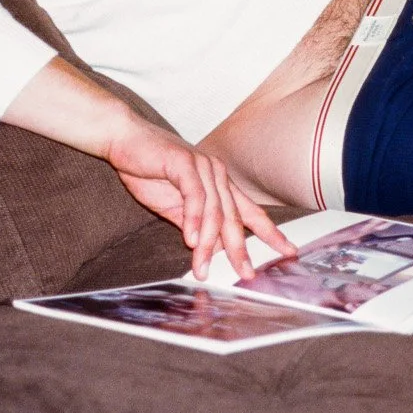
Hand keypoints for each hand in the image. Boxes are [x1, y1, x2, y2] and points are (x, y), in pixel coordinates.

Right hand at [0, 59, 294, 280]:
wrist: (124, 140)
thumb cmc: (148, 170)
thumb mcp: (175, 207)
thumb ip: (194, 225)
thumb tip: (211, 251)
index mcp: (219, 184)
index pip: (250, 212)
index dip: (271, 233)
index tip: (289, 252)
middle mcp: (217, 174)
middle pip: (234, 218)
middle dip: (240, 248)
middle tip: (245, 273)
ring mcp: (203, 166)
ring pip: (214, 211)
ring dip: (208, 243)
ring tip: (202, 268)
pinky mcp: (185, 163)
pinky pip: (195, 196)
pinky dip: (194, 220)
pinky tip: (191, 240)